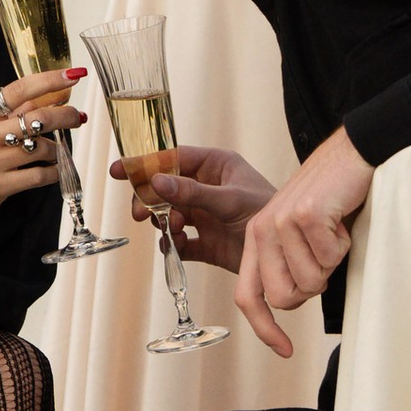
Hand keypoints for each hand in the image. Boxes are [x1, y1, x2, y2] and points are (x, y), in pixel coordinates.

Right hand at [0, 70, 83, 250]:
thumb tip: (50, 97)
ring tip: (57, 151)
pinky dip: (53, 172)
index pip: (19, 89)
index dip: (50, 80)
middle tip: (78, 117)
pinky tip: (53, 170)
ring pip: (41, 148)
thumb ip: (11, 115)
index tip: (73, 75)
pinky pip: (38, 176)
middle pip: (37, 119)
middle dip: (66, 116)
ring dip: (58, 149)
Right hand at [114, 141, 273, 272]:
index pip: (172, 158)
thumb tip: (156, 181)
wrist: (290, 252)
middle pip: (164, 189)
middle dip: (150, 200)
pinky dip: (174, 245)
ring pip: (169, 215)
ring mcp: (206, 216)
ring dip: (164, 222)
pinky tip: (177, 245)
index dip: (145, 163)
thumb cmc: (270, 211)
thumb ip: (192, 192)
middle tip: (141, 213)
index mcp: (215, 166)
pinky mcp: (208, 243)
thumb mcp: (230, 199)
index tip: (120, 170)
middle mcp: (207, 188)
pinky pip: (180, 242)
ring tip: (176, 229)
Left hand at [236, 126, 374, 358]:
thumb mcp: (297, 231)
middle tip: (324, 255)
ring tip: (331, 233)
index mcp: (255, 238)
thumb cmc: (328, 198)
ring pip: (310, 280)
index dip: (265, 328)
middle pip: (284, 297)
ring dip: (331, 262)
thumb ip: (286, 263)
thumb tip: (287, 302)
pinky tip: (340, 221)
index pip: (248, 296)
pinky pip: (331, 257)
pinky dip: (344, 245)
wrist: (350, 155)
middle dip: (312, 286)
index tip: (284, 351)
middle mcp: (261, 230)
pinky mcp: (305, 215)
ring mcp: (281, 222)